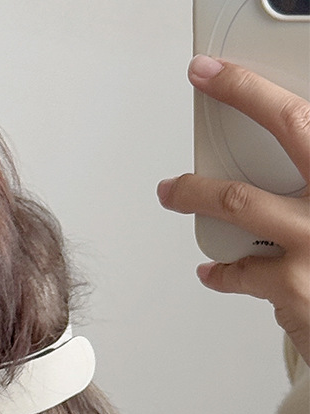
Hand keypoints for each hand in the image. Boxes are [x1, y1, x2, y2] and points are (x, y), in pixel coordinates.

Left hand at [157, 55, 309, 365]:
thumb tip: (285, 165)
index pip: (305, 117)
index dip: (254, 90)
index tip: (217, 72)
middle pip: (290, 130)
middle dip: (241, 99)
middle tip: (202, 83)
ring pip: (239, 201)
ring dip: (195, 193)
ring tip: (172, 191)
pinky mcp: (293, 286)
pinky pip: (238, 271)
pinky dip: (221, 271)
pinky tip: (213, 272)